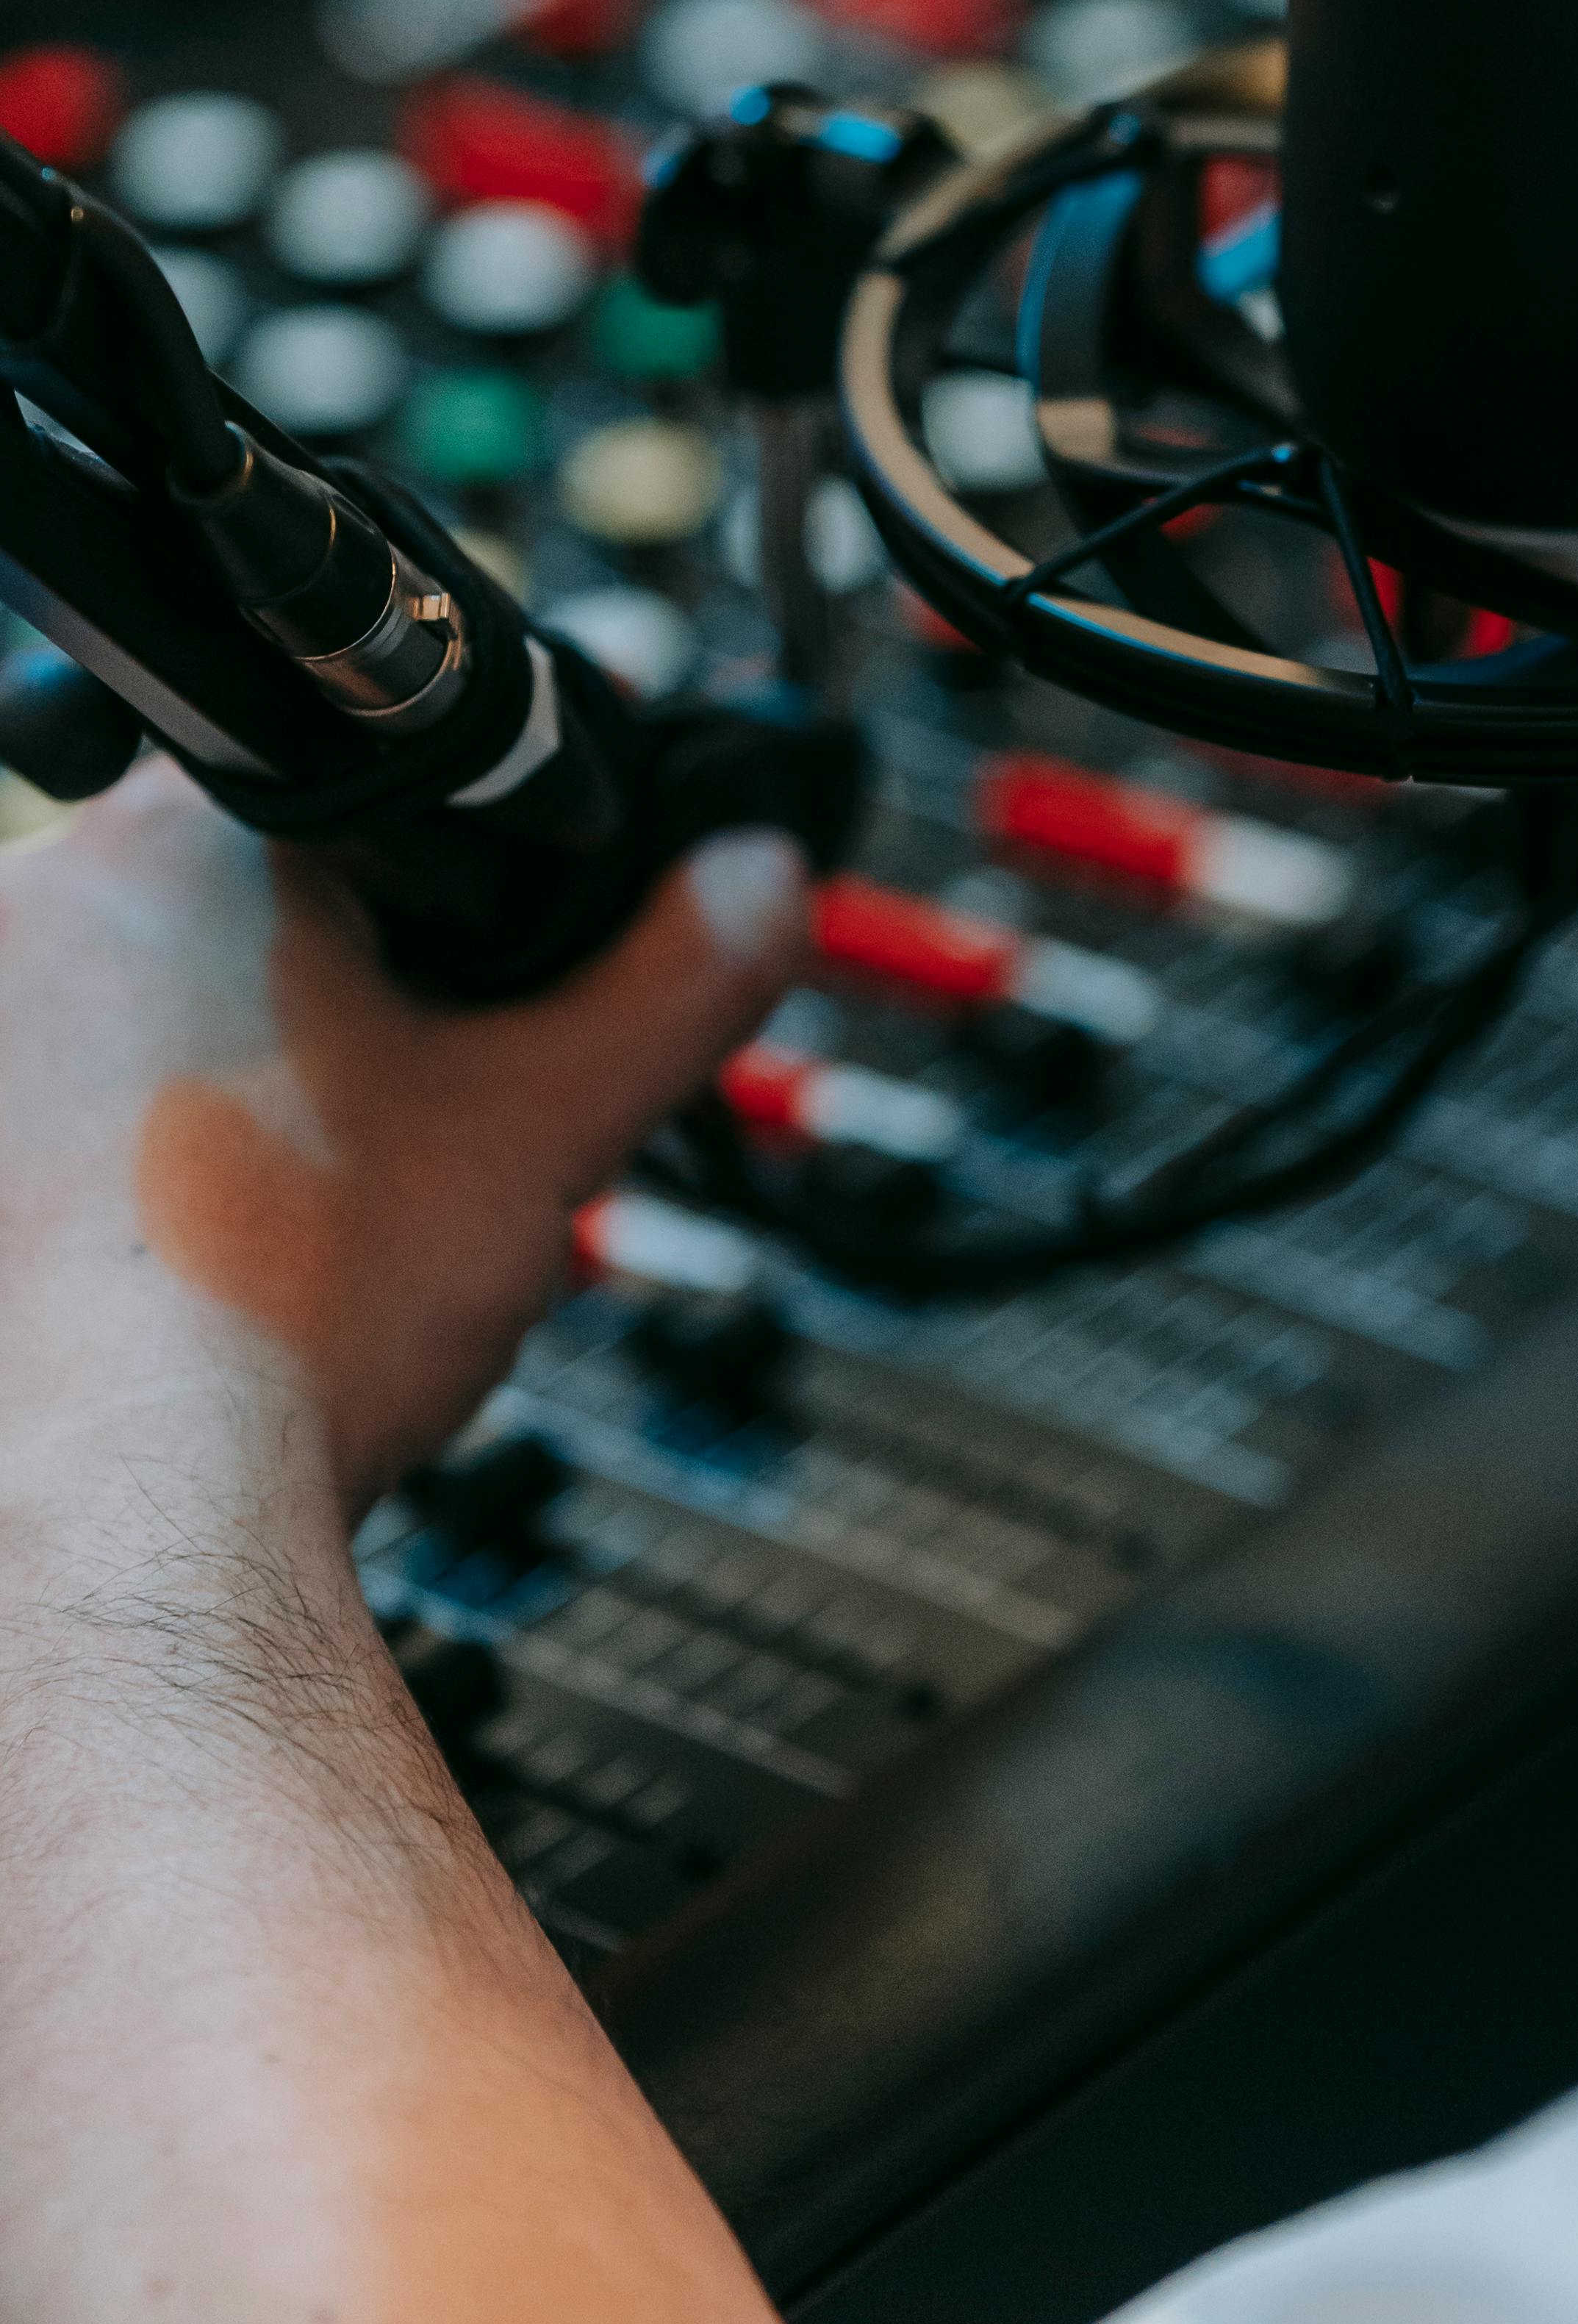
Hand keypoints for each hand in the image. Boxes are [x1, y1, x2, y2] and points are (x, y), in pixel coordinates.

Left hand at [0, 760, 803, 1513]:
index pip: (367, 799)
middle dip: (340, 1000)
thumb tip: (760, 878)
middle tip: (400, 1117)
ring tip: (303, 1198)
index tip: (484, 982)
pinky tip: (198, 1246)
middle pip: (250, 910)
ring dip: (233, 1077)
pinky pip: (64, 1108)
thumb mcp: (544, 1127)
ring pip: (154, 1012)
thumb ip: (675, 978)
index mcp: (186, 846)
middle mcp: (36, 906)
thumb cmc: (289, 1322)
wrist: (131, 1524)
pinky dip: (139, 1160)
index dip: (458, 890)